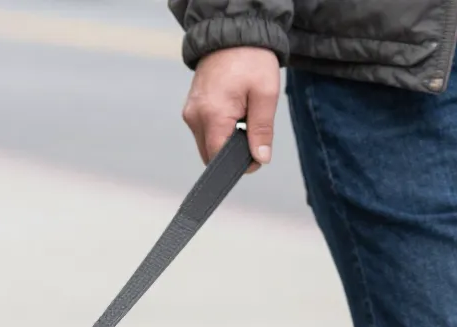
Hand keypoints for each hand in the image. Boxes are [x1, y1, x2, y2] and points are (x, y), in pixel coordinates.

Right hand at [183, 46, 280, 170]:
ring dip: (225, 140)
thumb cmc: (251, 59)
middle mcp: (195, 116)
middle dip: (231, 153)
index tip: (256, 157)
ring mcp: (190, 112)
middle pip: (210, 154)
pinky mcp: (191, 108)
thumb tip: (260, 158)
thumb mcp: (265, 95)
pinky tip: (233, 112)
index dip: (237, 164)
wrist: (234, 32)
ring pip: (206, 144)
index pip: (217, 157)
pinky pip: (204, 131)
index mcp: (212, 114)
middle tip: (252, 134)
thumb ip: (262, 130)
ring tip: (242, 117)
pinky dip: (219, 129)